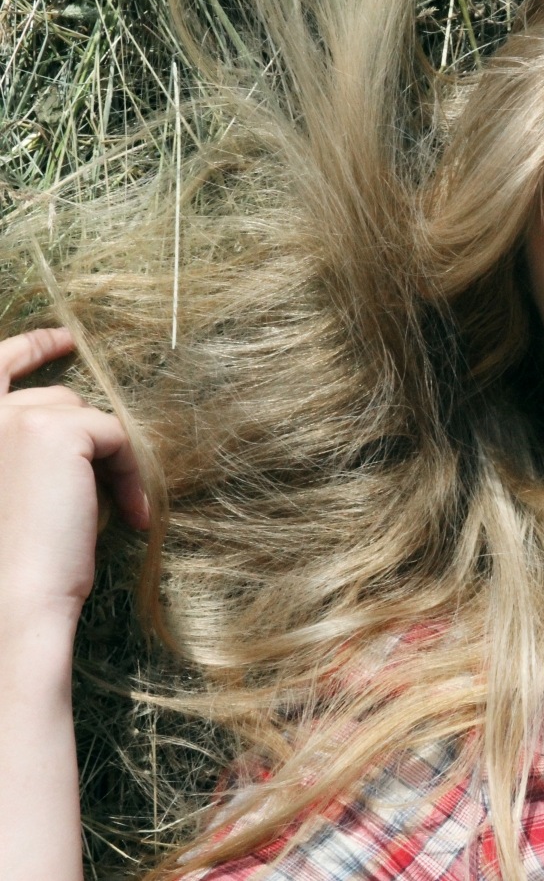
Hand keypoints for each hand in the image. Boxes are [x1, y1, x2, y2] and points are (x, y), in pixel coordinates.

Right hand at [0, 328, 147, 623]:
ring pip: (88, 420)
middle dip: (87, 435)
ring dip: (108, 461)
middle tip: (120, 466)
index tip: (64, 338)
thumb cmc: (10, 564)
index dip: (29, 347)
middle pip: (56, 402)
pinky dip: (132, 475)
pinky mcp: (56, 430)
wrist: (10, 603)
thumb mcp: (12, 492)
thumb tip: (76, 431)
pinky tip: (134, 516)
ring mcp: (12, 418)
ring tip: (116, 511)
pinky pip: (118, 436)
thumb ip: (24, 452)